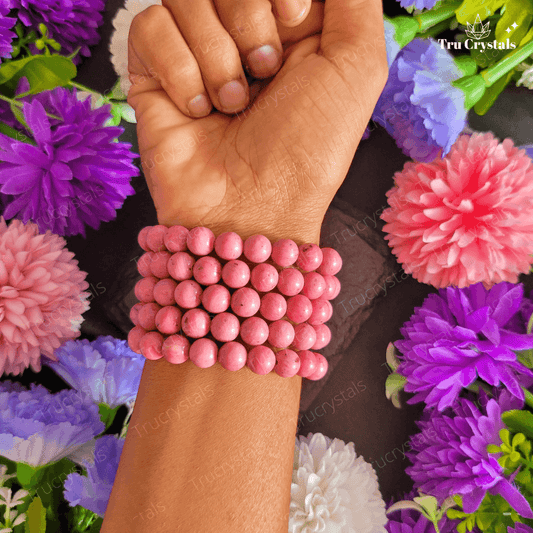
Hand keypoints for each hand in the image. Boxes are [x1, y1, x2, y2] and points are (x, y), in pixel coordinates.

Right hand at [128, 0, 387, 243]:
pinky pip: (150, 26)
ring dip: (217, 56)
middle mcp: (242, 35)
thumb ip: (354, 0)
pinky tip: (198, 110)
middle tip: (264, 74)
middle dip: (250, 19)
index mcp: (292, 27)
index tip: (294, 21)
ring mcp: (195, 53)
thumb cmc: (307, 149)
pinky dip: (179, 70)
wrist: (251, 208)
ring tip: (232, 106)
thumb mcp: (357, 67)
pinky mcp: (154, 73)